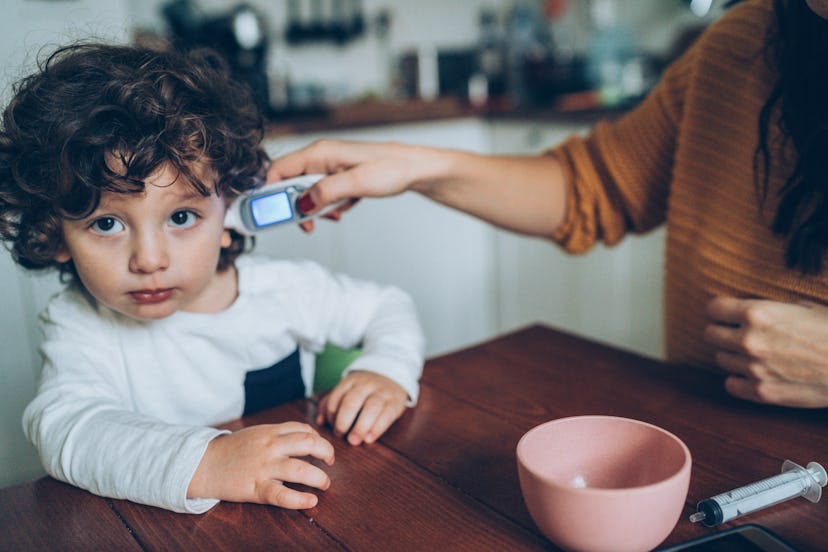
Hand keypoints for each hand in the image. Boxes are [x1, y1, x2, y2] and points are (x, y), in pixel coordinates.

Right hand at [188, 422, 334, 507]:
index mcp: (270, 432)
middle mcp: (270, 447)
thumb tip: (303, 440)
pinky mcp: (256, 488)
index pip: (303, 429)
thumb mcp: (255, 434)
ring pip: (300, 470)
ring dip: (319, 478)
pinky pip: (282, 495)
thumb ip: (277, 435)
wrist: (203, 464)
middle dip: (326, 452)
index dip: (318, 438)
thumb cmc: (231, 450)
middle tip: (330, 462)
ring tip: (324, 484)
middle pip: (309, 443)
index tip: (321, 448)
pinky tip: (310, 501)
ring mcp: (264, 467)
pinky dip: (300, 500)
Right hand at [267, 139, 445, 231]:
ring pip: (308, 192)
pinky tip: (344, 210)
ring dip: (316, 209)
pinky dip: (331, 207)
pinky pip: (324, 195)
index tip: (273, 214)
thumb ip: (326, 193)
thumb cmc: (392, 168)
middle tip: (308, 224)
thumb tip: (302, 204)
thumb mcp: (357, 183)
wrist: (416, 170)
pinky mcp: (340, 178)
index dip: (270, 192)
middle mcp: (322, 158)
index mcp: (320, 153)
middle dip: (297, 206)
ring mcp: (331, 168)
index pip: (279, 169)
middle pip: (291, 184)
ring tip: (334, 216)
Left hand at [316, 370, 407, 445]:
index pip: (336, 398)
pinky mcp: (395, 402)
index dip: (332, 415)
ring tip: (354, 441)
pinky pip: (386, 415)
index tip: (332, 429)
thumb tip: (319, 421)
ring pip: (371, 408)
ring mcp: (382, 392)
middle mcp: (366, 384)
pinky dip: (377, 429)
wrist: (391, 376)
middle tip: (340, 435)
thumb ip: (331, 403)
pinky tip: (369, 439)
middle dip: (343, 421)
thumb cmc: (364, 389)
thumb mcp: (347, 390)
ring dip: (360, 427)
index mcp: (350, 381)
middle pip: (352, 402)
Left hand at [704, 296, 827, 407]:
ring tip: (754, 354)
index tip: (725, 314)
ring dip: (733, 356)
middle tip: (737, 334)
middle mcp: (749, 340)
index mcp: (757, 313)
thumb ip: (769, 309)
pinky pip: (730, 385)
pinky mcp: (762, 392)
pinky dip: (738, 380)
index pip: (713, 309)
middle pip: (710, 335)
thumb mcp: (802, 307)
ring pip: (721, 359)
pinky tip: (753, 374)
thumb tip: (750, 311)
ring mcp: (753, 368)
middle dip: (722, 333)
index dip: (720, 311)